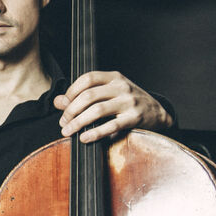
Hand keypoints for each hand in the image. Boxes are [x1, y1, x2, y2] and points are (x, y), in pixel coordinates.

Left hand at [54, 71, 172, 142]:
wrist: (158, 113)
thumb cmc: (128, 102)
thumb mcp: (108, 93)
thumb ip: (83, 95)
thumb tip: (58, 101)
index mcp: (114, 77)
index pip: (87, 78)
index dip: (71, 91)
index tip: (63, 105)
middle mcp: (122, 87)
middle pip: (88, 96)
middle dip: (71, 110)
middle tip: (62, 122)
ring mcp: (128, 102)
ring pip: (97, 110)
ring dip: (78, 122)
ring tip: (68, 131)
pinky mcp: (134, 118)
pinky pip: (110, 126)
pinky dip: (95, 133)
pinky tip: (84, 138)